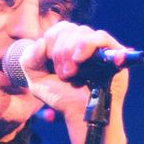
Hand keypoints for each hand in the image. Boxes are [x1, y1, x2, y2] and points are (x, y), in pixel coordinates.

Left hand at [17, 21, 132, 143]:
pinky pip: (100, 37)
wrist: (82, 114)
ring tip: (71, 74)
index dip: (51, 43)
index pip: (58, 29)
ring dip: (70, 52)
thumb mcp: (37, 81)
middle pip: (68, 28)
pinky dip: (86, 45)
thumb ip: (29, 60)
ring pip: (82, 31)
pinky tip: (80, 60)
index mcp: (67, 46)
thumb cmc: (63, 99)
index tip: (51, 66)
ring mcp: (99, 48)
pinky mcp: (114, 53)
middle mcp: (83, 44)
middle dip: (60, 51)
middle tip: (63, 74)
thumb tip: (41, 42)